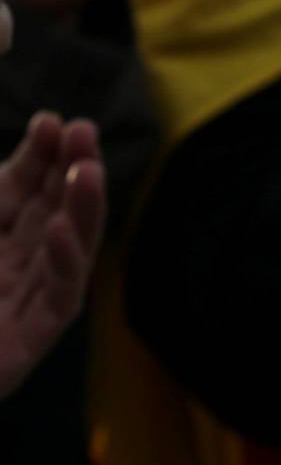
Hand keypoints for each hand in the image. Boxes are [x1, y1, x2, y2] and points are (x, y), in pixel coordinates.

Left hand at [0, 114, 104, 397]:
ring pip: (65, 252)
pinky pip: (58, 300)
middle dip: (70, 172)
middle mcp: (3, 270)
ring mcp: (17, 305)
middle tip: (86, 132)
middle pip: (48, 214)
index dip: (37, 159)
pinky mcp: (26, 341)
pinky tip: (63, 230)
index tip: (51, 122)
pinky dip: (66, 265)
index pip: (17, 192)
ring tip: (88, 170)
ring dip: (81, 211)